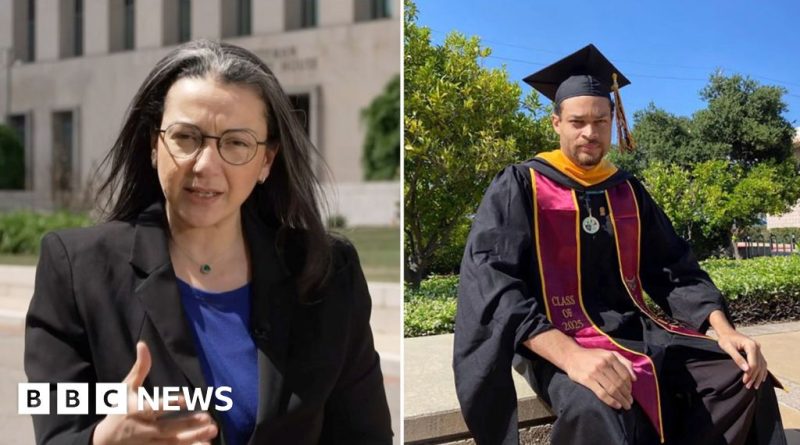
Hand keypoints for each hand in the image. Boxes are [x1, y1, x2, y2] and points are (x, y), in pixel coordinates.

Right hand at [92, 342, 217, 444]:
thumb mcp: (126, 387)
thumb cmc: (119, 409)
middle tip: (208, 418)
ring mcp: (148, 442)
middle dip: (187, 424)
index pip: (153, 407)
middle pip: (167, 428)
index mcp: (136, 410)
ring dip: (193, 438)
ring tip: (212, 430)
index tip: (186, 399)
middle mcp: (143, 428)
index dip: (169, 403)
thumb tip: (143, 344)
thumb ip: (139, 368)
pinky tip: (205, 444)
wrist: (105, 442)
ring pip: (172, 442)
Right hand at [564, 348, 636, 409]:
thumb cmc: (592, 356)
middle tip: (629, 403)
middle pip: (619, 383)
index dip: (629, 386)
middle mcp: (604, 364)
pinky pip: (602, 393)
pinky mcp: (587, 380)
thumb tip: (634, 378)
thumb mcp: (608, 353)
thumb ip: (624, 362)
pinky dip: (611, 401)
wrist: (570, 356)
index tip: (630, 393)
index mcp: (610, 357)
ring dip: (621, 400)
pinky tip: (616, 405)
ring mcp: (595, 372)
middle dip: (626, 395)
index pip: (624, 374)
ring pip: (612, 389)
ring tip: (625, 405)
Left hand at [716, 330, 768, 389]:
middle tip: (748, 386)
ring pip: (762, 365)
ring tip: (754, 386)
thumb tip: (746, 369)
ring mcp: (758, 349)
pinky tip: (761, 379)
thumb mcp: (728, 348)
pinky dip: (762, 372)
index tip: (745, 381)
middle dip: (754, 377)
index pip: (754, 363)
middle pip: (759, 365)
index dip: (750, 373)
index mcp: (751, 345)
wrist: (727, 332)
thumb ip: (737, 358)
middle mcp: (757, 347)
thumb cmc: (725, 339)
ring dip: (759, 376)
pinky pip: (762, 363)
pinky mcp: (757, 352)